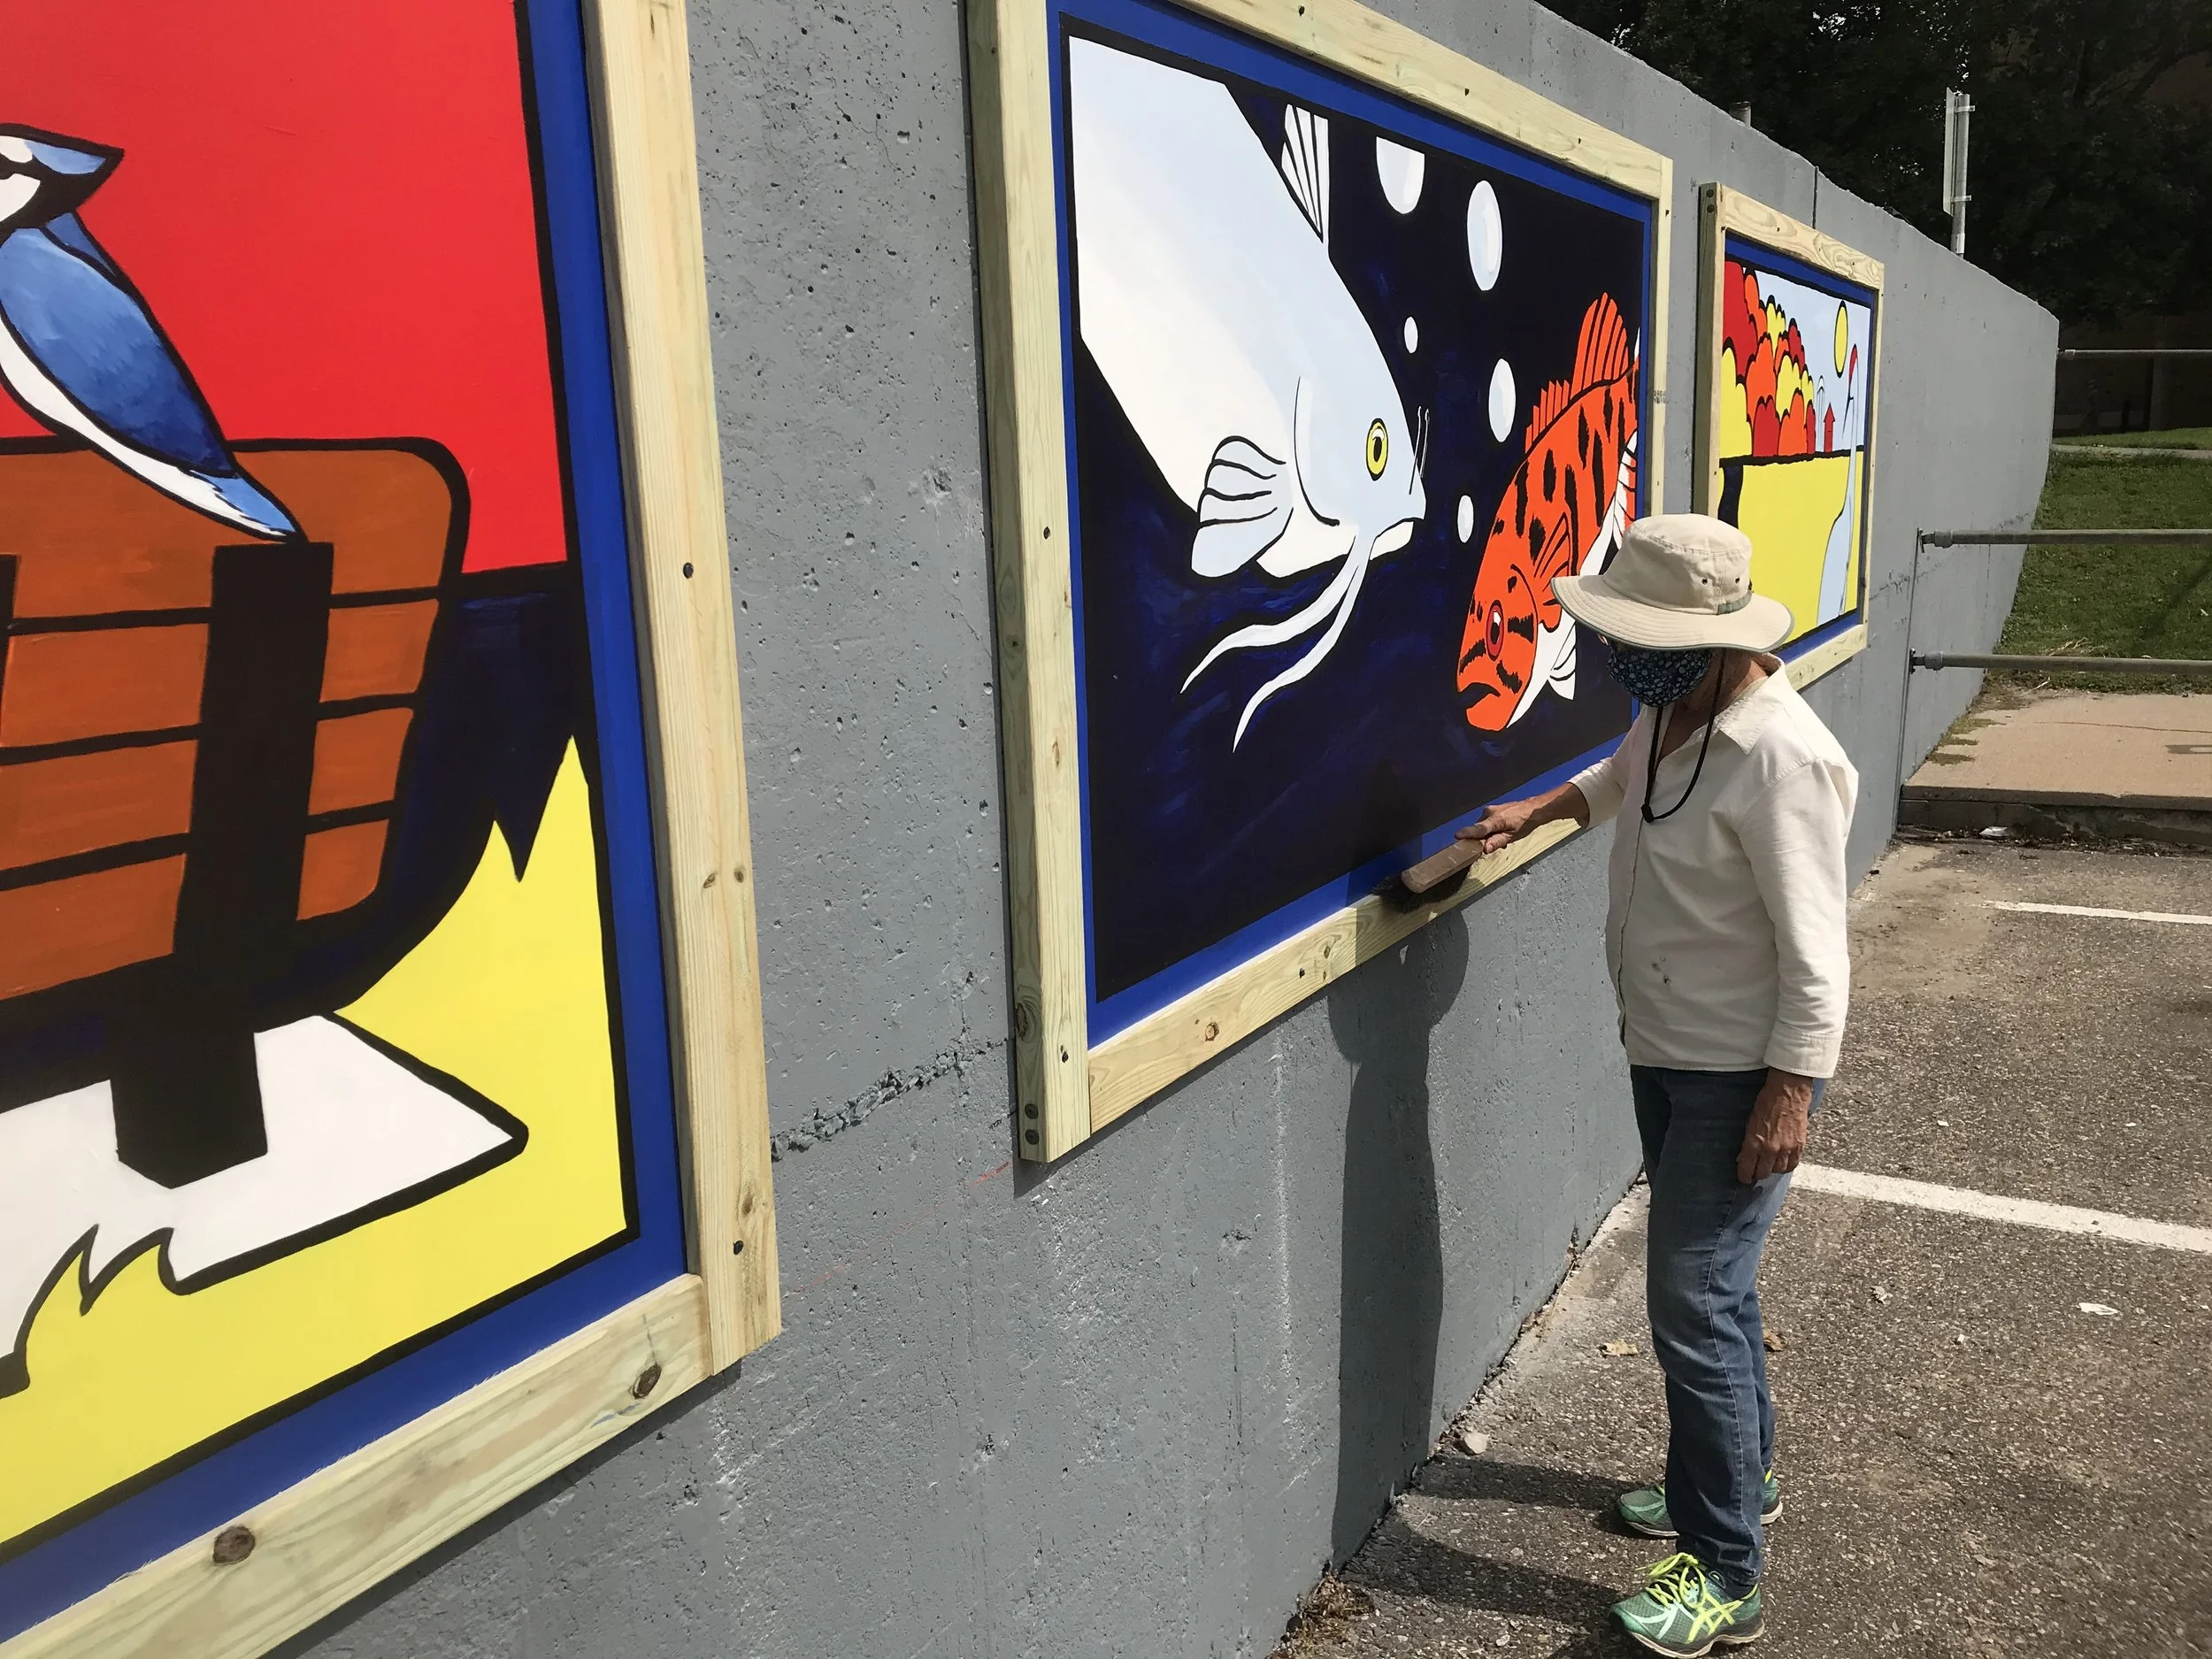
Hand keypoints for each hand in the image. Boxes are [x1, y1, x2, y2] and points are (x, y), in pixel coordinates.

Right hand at [1457, 797, 1541, 855]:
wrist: (1532, 809)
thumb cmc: (1525, 823)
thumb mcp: (1513, 836)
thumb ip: (1497, 842)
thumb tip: (1485, 849)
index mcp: (1495, 819)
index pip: (1479, 828)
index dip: (1467, 833)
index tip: (1457, 836)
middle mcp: (1489, 812)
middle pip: (1478, 830)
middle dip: (1481, 839)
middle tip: (1495, 845)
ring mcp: (1489, 810)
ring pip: (1482, 827)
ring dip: (1487, 834)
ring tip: (1502, 838)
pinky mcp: (1491, 810)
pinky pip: (1486, 823)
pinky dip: (1490, 829)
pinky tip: (1501, 832)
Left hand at [1737, 1069, 1813, 1183]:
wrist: (1788, 1092)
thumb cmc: (1766, 1102)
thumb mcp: (1750, 1122)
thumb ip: (1747, 1142)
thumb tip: (1742, 1157)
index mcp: (1755, 1142)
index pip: (1747, 1168)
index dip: (1744, 1176)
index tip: (1744, 1178)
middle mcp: (1770, 1149)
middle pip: (1763, 1173)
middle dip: (1757, 1174)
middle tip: (1755, 1171)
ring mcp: (1786, 1149)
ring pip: (1778, 1171)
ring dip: (1772, 1169)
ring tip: (1768, 1165)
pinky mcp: (1799, 1146)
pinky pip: (1793, 1165)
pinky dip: (1786, 1166)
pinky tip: (1782, 1163)